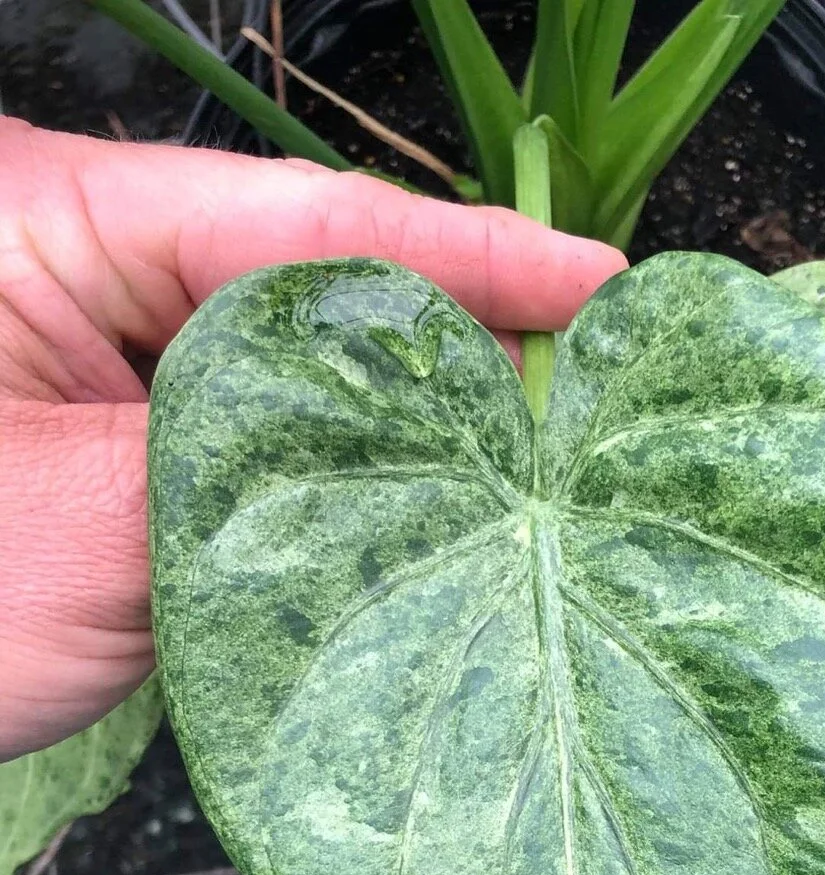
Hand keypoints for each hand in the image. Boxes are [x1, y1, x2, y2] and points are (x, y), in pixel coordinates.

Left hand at [0, 118, 624, 760]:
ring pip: (280, 374)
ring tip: (521, 458)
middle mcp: (70, 267)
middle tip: (579, 394)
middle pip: (304, 285)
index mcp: (42, 219)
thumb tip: (438, 466)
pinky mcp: (101, 440)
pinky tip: (412, 513)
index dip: (466, 258)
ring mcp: (87, 357)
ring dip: (392, 426)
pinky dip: (327, 484)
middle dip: (444, 343)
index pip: (298, 221)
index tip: (594, 285)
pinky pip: (242, 445)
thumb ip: (274, 474)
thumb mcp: (92, 531)